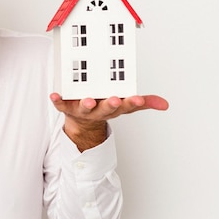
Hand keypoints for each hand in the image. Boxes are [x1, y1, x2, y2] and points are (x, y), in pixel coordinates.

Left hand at [50, 94, 168, 150]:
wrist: (82, 122)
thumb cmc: (104, 107)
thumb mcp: (125, 105)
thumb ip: (143, 103)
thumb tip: (165, 104)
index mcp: (114, 108)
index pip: (126, 106)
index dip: (132, 103)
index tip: (137, 99)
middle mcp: (99, 110)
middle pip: (106, 108)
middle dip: (110, 104)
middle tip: (114, 99)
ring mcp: (82, 110)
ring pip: (85, 108)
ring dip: (86, 105)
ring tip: (88, 101)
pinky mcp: (67, 108)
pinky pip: (61, 105)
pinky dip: (57, 101)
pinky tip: (54, 95)